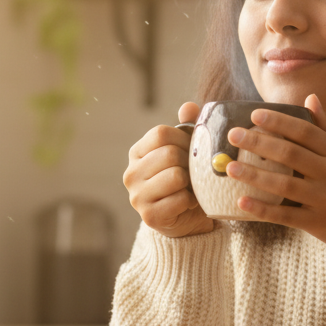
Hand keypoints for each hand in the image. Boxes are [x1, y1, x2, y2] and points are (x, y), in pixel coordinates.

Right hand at [123, 101, 214, 238]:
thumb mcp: (185, 151)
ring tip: (191, 187)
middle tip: (194, 172)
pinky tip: (189, 203)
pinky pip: (180, 199)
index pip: (161, 133)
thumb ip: (188, 128)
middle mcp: (131, 173)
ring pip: (176, 176)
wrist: (186, 219)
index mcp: (137, 153)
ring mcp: (137, 196)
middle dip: (190, 162)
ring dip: (191, 183)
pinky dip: (192, 201)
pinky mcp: (149, 216)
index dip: (183, 138)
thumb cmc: (185, 180)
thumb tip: (189, 107)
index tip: (191, 149)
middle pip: (169, 154)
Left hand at [225, 94, 325, 245]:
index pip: (305, 132)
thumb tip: (310, 98)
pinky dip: (262, 209)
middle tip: (234, 135)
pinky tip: (241, 202)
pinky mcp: (316, 223)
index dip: (279, 122)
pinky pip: (285, 216)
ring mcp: (324, 199)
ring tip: (231, 167)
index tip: (255, 115)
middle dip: (260, 143)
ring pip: (284, 185)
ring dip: (255, 175)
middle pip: (291, 155)